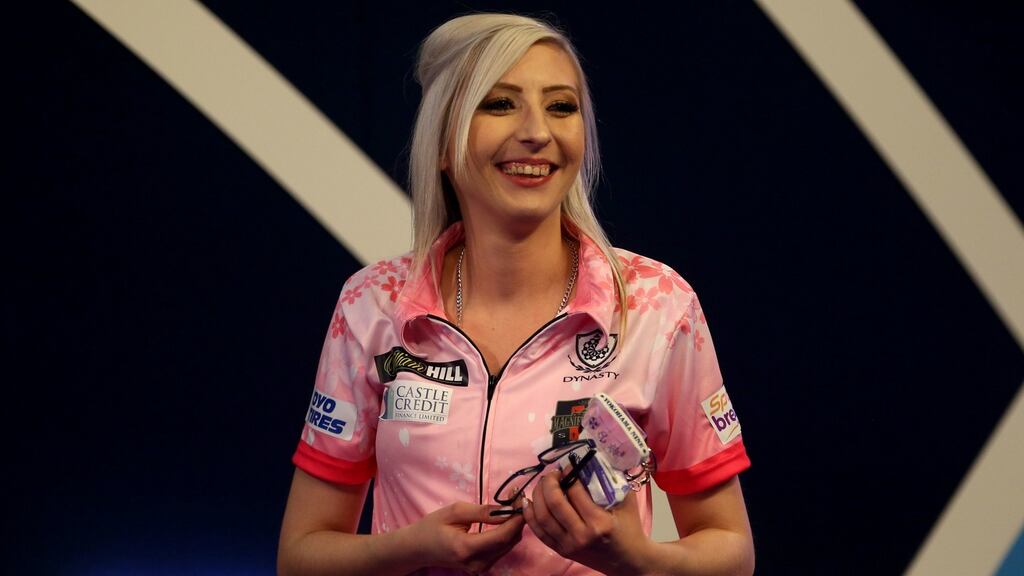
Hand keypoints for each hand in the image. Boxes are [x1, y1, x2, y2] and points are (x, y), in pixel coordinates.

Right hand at [409, 501, 525, 573]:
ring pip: (509, 546)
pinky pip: (502, 550)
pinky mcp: (482, 567)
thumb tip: (508, 509)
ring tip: (512, 506)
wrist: (418, 549)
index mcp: (466, 548)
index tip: (522, 500)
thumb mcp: (455, 511)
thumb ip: (483, 512)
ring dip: (514, 526)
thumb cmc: (432, 526)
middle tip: (518, 499)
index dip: (517, 519)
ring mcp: (480, 568)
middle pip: (509, 542)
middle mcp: (476, 563)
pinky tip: (504, 520)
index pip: (502, 536)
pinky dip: (507, 534)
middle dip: (518, 520)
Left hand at [523, 471, 651, 575]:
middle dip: (549, 482)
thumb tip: (593, 459)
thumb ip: (611, 480)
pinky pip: (539, 531)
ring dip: (537, 495)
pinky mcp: (561, 551)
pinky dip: (530, 515)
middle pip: (554, 503)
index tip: (568, 465)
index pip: (575, 492)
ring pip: (542, 516)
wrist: (628, 561)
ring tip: (543, 483)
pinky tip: (529, 501)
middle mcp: (580, 535)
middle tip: (553, 473)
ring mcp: (568, 545)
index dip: (569, 473)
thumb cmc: (630, 529)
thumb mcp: (626, 502)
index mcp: (598, 522)